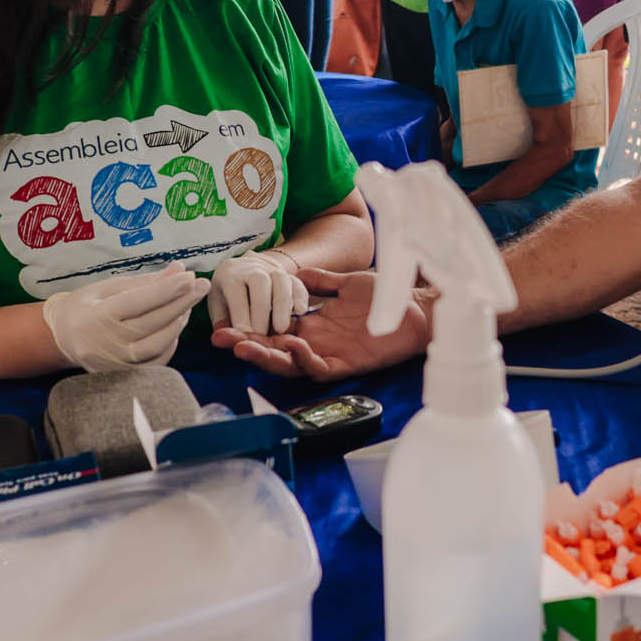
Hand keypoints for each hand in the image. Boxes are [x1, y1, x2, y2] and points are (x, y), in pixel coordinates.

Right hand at [40, 264, 209, 370]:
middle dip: (181, 302)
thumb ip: (144, 281)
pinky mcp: (123, 376)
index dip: (167, 289)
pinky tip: (176, 325)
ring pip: (158, 344)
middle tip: (201, 285)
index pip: (139, 301)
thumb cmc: (85, 306)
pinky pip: (156, 361)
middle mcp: (105, 344)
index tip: (190, 276)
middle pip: (153, 322)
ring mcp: (114, 364)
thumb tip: (179, 269)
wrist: (62, 337)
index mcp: (97, 317)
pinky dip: (171, 343)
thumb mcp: (108, 287)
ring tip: (188, 303)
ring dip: (178, 322)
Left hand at [208, 250, 308, 335]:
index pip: (236, 292)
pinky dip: (300, 297)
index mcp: (230, 274)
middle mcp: (252, 267)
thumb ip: (222, 319)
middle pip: (260, 282)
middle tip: (262, 335)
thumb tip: (224, 335)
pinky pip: (297, 283)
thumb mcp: (218, 304)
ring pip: (281, 280)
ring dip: (282, 305)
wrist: (245, 270)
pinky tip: (300, 312)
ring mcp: (272, 269)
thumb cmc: (228, 293)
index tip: (244, 335)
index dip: (241, 314)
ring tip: (281, 329)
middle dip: (262, 310)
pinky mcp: (289, 275)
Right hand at [210, 267, 427, 380]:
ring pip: (291, 363)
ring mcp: (331, 355)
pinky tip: (292, 344)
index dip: (249, 328)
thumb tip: (290, 272)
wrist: (418, 306)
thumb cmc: (385, 295)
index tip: (224, 323)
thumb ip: (318, 281)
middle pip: (274, 350)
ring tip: (245, 346)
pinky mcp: (348, 365)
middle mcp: (316, 343)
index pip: (273, 330)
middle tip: (221, 339)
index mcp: (312, 324)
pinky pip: (320, 369)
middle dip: (247, 345)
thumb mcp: (345, 283)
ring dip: (268, 356)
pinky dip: (304, 359)